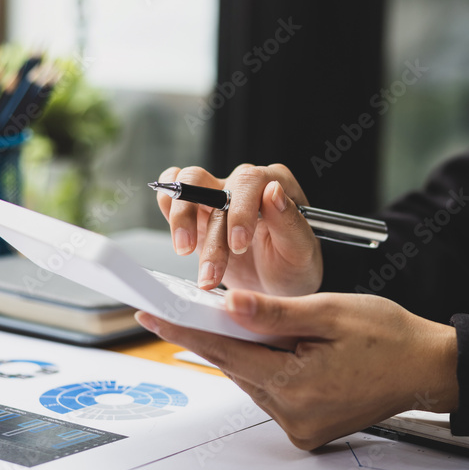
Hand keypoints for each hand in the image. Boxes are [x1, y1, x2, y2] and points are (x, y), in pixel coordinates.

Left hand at [135, 290, 459, 449]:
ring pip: (252, 380)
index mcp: (297, 384)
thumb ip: (275, 313)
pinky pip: (271, 393)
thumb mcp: (330, 311)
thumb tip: (229, 305)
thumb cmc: (390, 337)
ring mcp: (301, 427)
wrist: (428, 368)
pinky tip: (280, 347)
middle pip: (236, 367)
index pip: (224, 352)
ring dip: (248, 351)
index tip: (151, 314)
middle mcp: (294, 415)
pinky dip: (267, 368)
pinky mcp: (309, 430)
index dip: (185, 329)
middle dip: (220, 335)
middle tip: (196, 306)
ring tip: (261, 322)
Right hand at [155, 164, 321, 295]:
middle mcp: (244, 185)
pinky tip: (179, 238)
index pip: (251, 180)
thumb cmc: (293, 267)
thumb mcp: (300, 252)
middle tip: (210, 265)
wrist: (276, 288)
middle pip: (211, 181)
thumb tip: (273, 191)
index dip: (240, 210)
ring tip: (185, 252)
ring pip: (185, 184)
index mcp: (277, 184)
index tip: (238, 244)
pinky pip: (172, 195)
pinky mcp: (197, 213)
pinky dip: (168, 210)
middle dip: (204, 224)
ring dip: (182, 219)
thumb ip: (289, 222)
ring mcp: (217, 196)